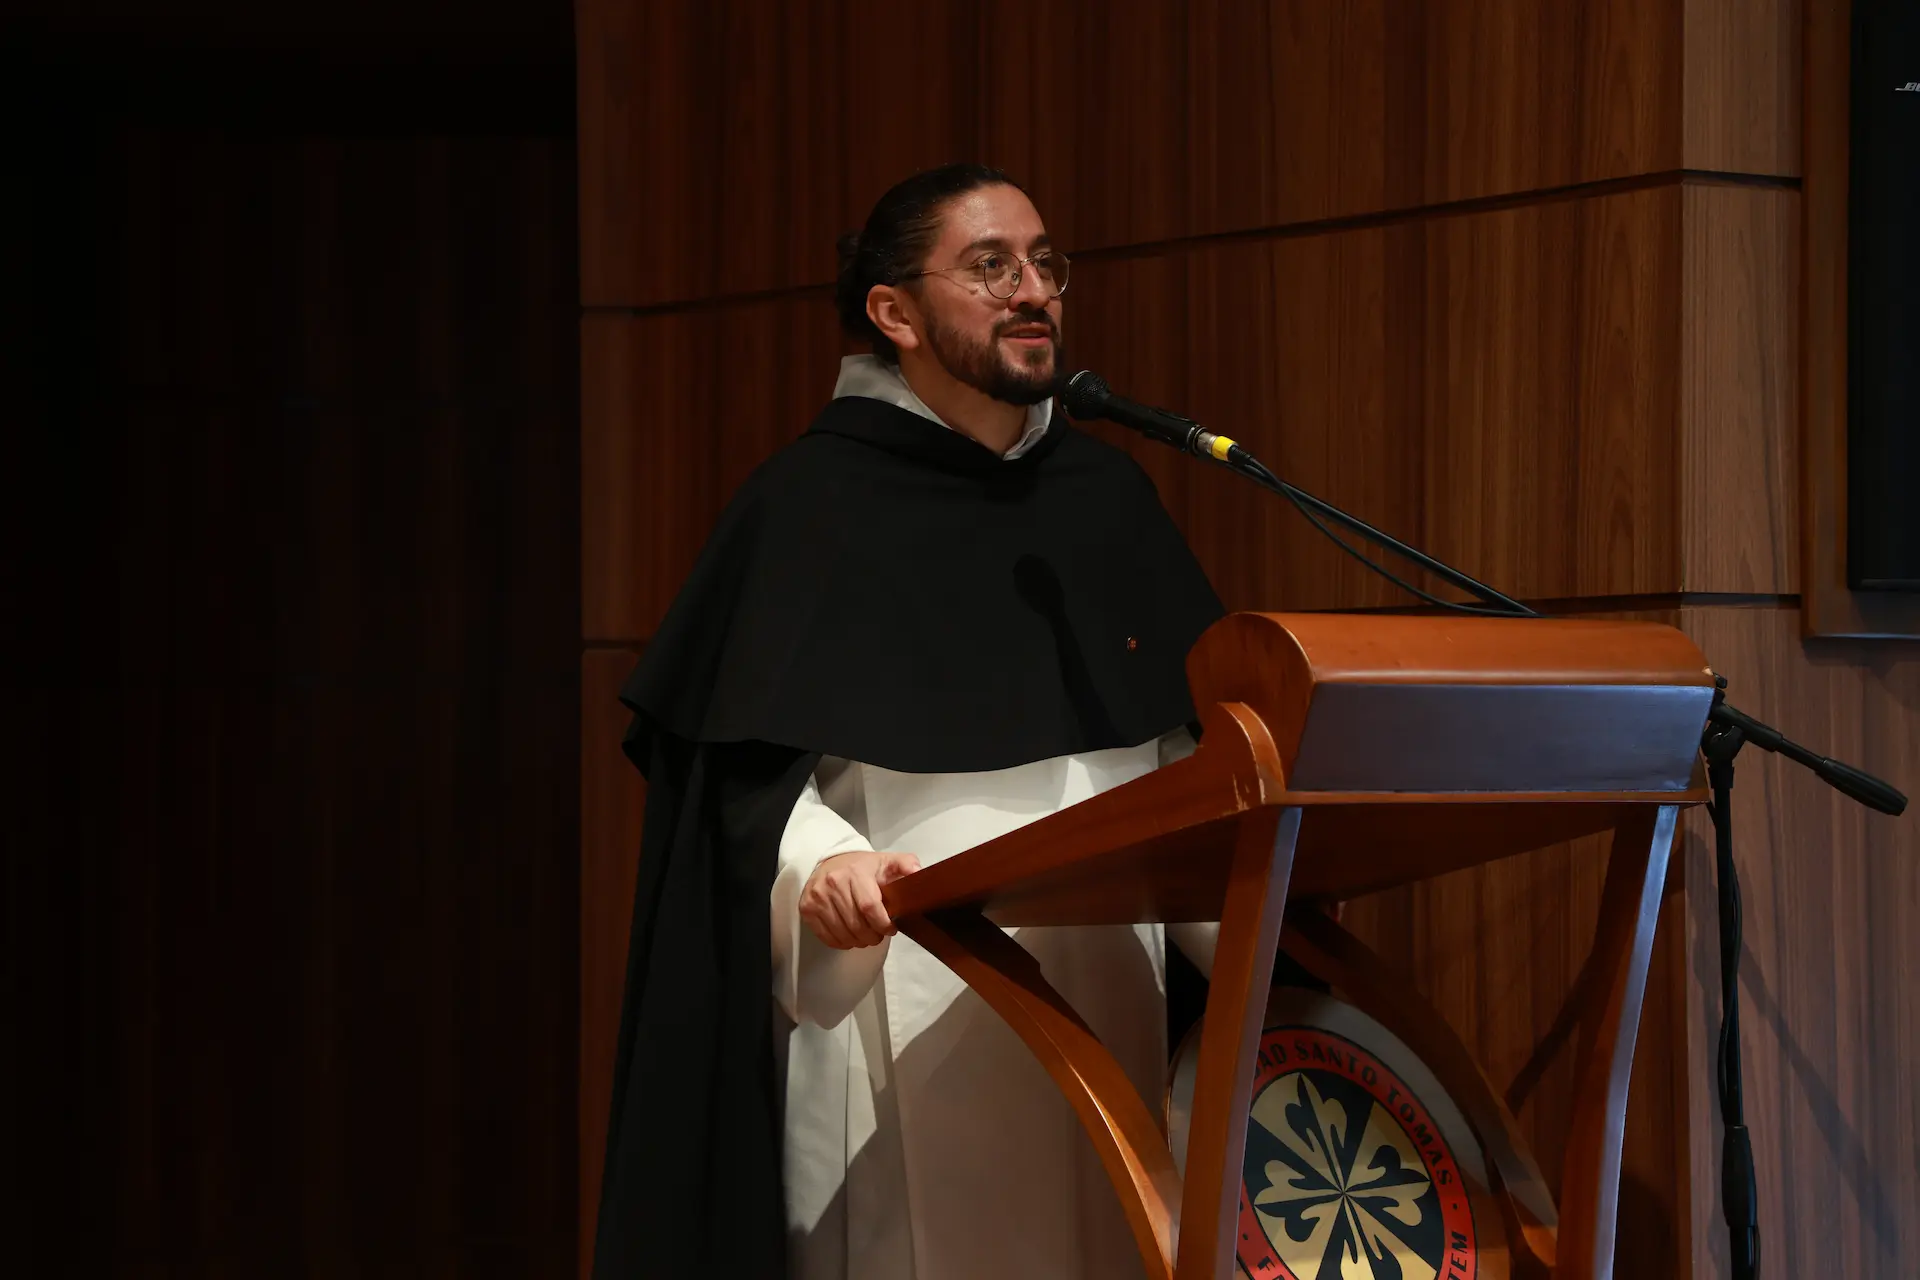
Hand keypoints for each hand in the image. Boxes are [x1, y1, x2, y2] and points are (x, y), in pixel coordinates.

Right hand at [799, 850, 921, 949]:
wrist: (830, 863)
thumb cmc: (862, 867)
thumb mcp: (887, 861)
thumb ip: (906, 865)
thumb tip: (920, 873)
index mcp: (855, 873)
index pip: (869, 906)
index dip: (883, 924)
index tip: (891, 929)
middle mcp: (833, 884)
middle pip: (857, 924)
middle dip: (873, 936)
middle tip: (879, 935)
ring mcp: (817, 897)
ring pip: (843, 934)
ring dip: (859, 941)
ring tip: (866, 935)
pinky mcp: (807, 909)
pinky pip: (828, 937)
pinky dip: (842, 942)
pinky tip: (850, 935)